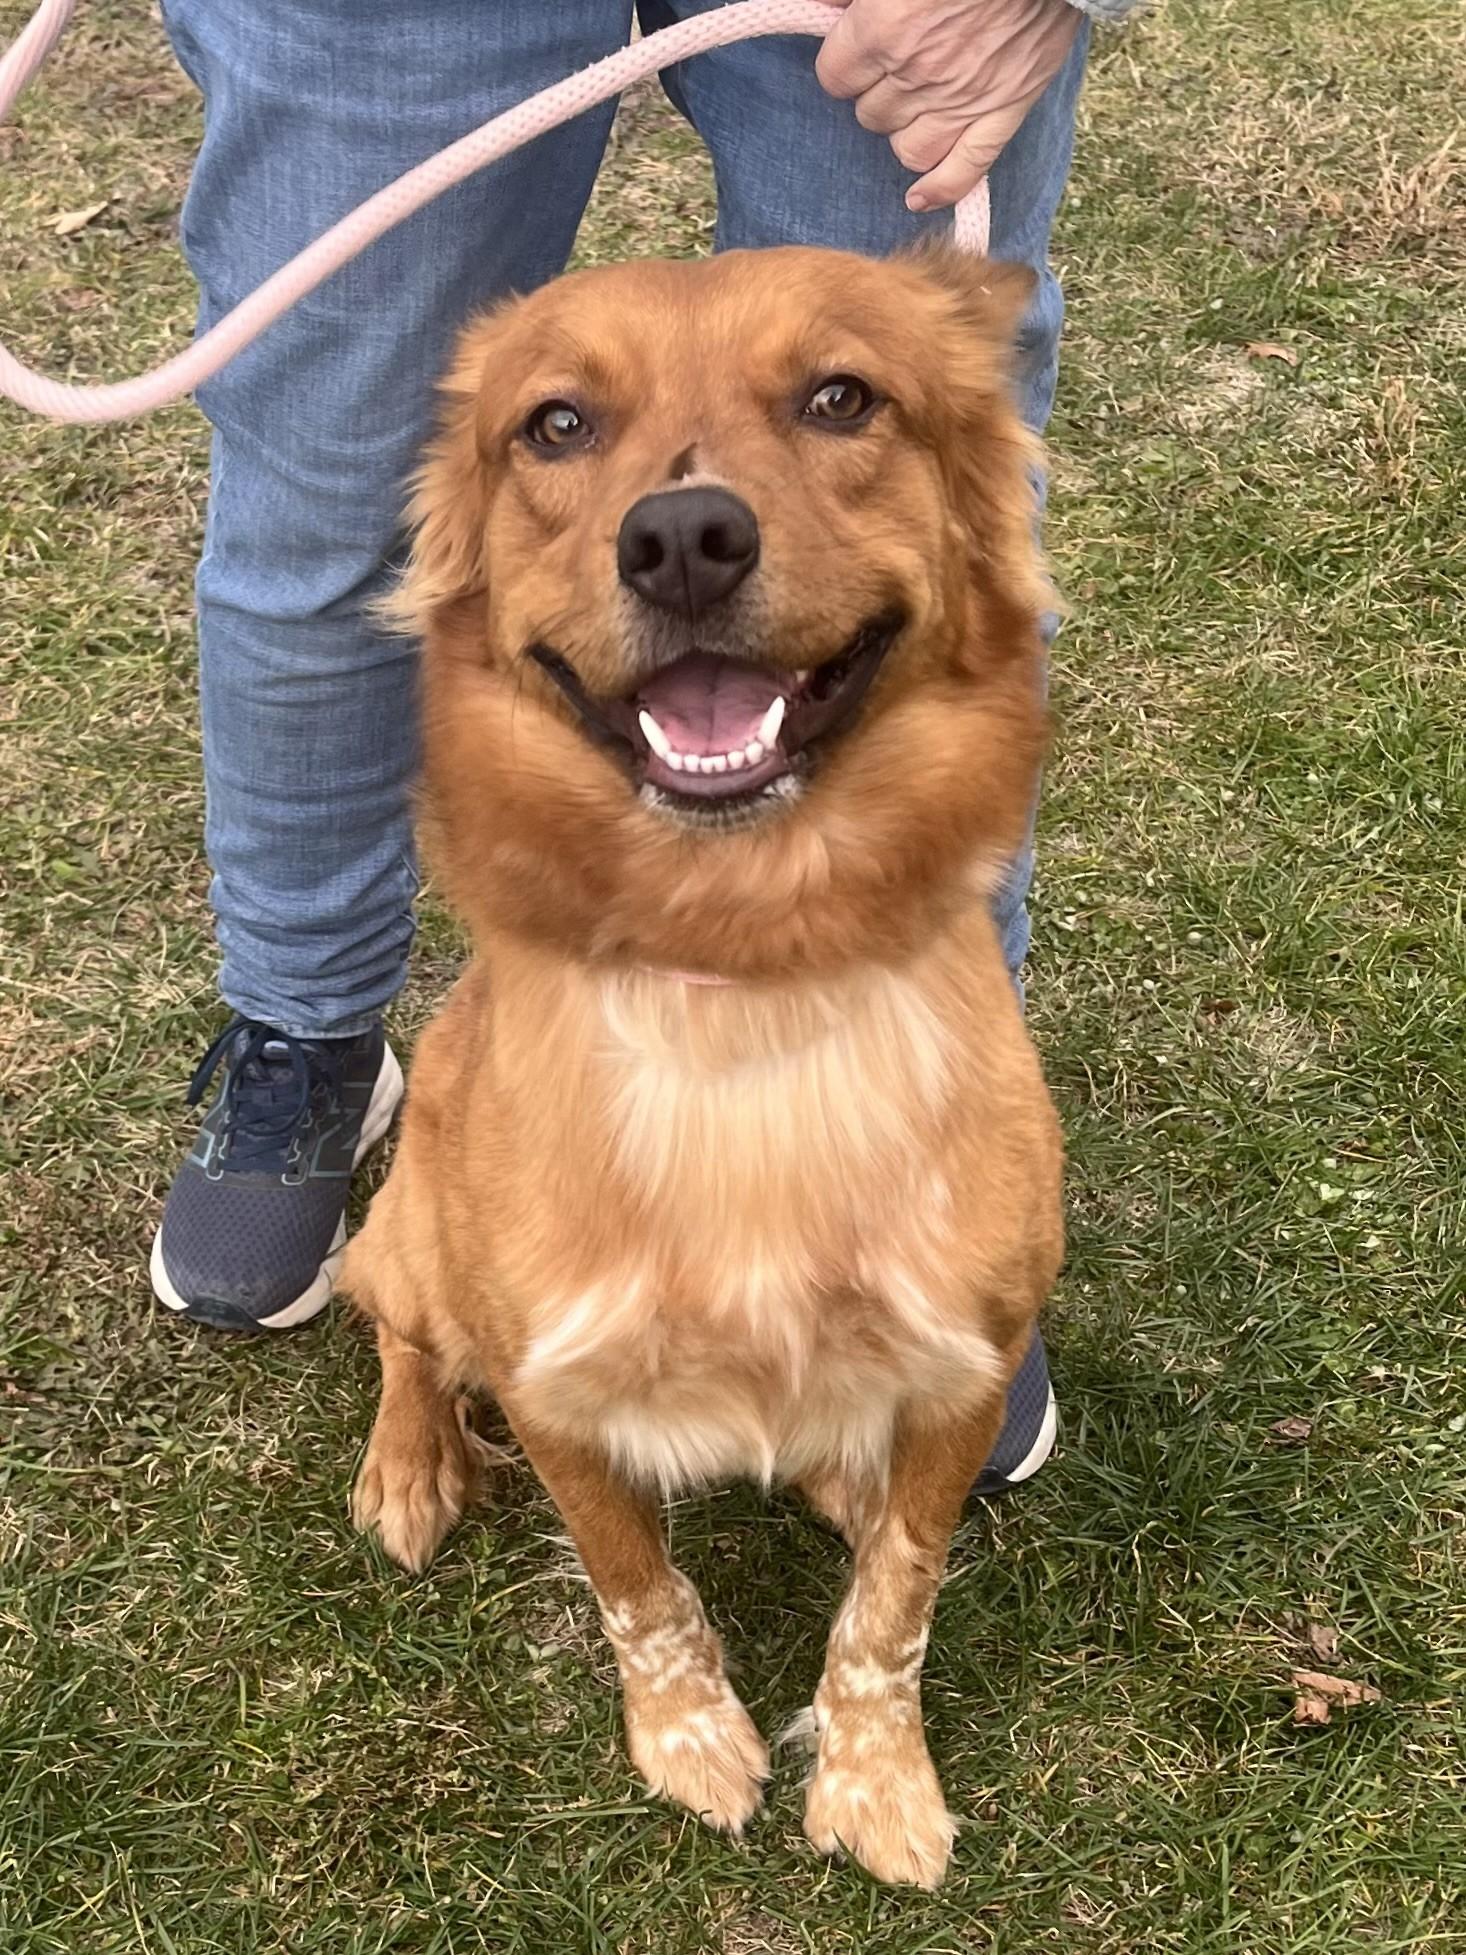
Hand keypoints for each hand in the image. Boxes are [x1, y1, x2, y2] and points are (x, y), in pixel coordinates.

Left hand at [815, 0, 1081, 211]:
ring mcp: (962, 102)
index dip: (844, 66)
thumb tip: (830, 12)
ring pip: (907, 149)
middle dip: (877, 95)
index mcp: (884, 29)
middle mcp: (917, 74)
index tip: (857, 53)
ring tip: (917, 106)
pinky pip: (965, 171)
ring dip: (905, 131)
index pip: (836, 78)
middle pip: (871, 115)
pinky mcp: (1004, 111)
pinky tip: (919, 198)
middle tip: (898, 68)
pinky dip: (941, 189)